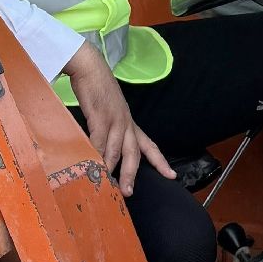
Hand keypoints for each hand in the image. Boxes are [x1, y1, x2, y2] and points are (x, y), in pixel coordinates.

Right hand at [64, 42, 175, 195]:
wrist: (91, 68)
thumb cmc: (99, 92)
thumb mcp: (109, 113)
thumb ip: (109, 131)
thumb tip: (103, 151)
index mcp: (130, 123)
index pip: (149, 145)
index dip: (160, 161)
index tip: (171, 176)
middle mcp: (126, 122)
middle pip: (134, 152)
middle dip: (132, 174)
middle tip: (129, 192)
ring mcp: (114, 119)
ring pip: (116, 149)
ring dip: (112, 169)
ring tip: (107, 185)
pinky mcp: (100, 115)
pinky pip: (99, 140)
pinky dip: (95, 154)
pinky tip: (91, 165)